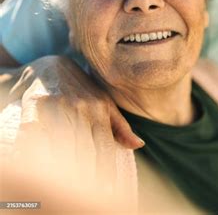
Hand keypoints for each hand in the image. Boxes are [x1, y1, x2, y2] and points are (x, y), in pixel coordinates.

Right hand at [6, 56, 143, 179]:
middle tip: (88, 194)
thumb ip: (120, 126)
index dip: (105, 169)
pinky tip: (37, 161)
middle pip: (84, 147)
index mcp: (100, 109)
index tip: (107, 190)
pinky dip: (34, 144)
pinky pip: (35, 128)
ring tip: (66, 186)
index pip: (104, 145)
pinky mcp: (36, 102)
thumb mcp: (105, 103)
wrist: (49, 65)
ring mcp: (59, 104)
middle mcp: (82, 107)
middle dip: (86, 173)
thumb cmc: (81, 89)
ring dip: (64, 165)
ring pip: (63, 141)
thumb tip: (139, 145)